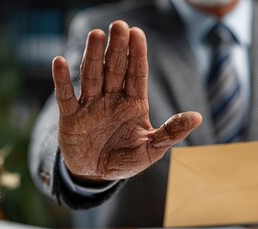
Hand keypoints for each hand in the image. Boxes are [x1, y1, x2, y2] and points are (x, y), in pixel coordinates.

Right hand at [52, 20, 201, 181]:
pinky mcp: (70, 118)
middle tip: (119, 25)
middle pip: (114, 69)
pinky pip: (66, 97)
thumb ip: (171, 132)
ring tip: (96, 34)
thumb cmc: (126, 159)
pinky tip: (60, 62)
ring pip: (92, 76)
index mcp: (133, 104)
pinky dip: (62, 81)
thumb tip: (198, 117)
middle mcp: (112, 99)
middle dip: (117, 48)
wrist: (97, 174)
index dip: (137, 55)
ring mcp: (90, 106)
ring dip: (93, 56)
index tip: (138, 34)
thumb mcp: (152, 149)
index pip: (136, 75)